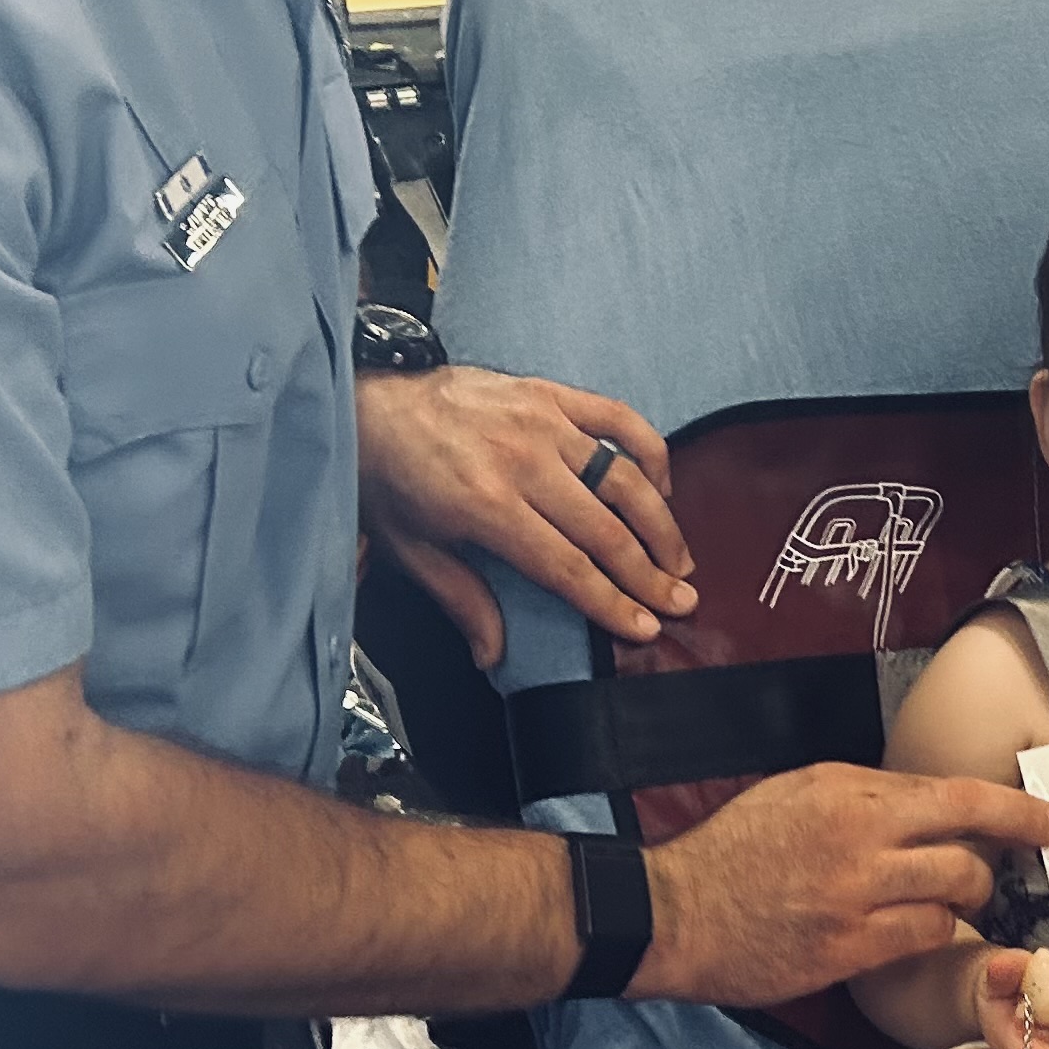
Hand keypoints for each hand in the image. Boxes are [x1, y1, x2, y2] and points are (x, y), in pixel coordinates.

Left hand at [357, 364, 695, 665]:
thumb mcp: (411, 550)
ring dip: (660, 523)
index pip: (567, 567)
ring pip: (623, 478)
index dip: (611, 603)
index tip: (646, 628)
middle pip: (606, 529)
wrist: (366, 402)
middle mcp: (523, 462)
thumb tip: (494, 655)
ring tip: (678, 560)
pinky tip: (660, 487)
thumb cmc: (386, 479)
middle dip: (650, 573)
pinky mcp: (549, 394)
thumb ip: (461, 599)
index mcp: (486, 505)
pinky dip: (649, 452)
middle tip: (682, 602)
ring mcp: (542, 423)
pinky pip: (618, 419)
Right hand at [632, 765, 1048, 1009]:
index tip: (1048, 820)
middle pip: (969, 854)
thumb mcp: (799, 791)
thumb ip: (867, 795)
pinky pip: (923, 940)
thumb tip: (926, 803)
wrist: (674, 912)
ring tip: (943, 905)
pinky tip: (910, 933)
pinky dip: (930, 935)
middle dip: (990, 868)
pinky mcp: (848, 951)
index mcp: (851, 792)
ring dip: (962, 904)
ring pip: (954, 900)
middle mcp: (861, 840)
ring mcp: (857, 899)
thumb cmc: (732, 850)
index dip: (1015, 812)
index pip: (958, 797)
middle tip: (987, 875)